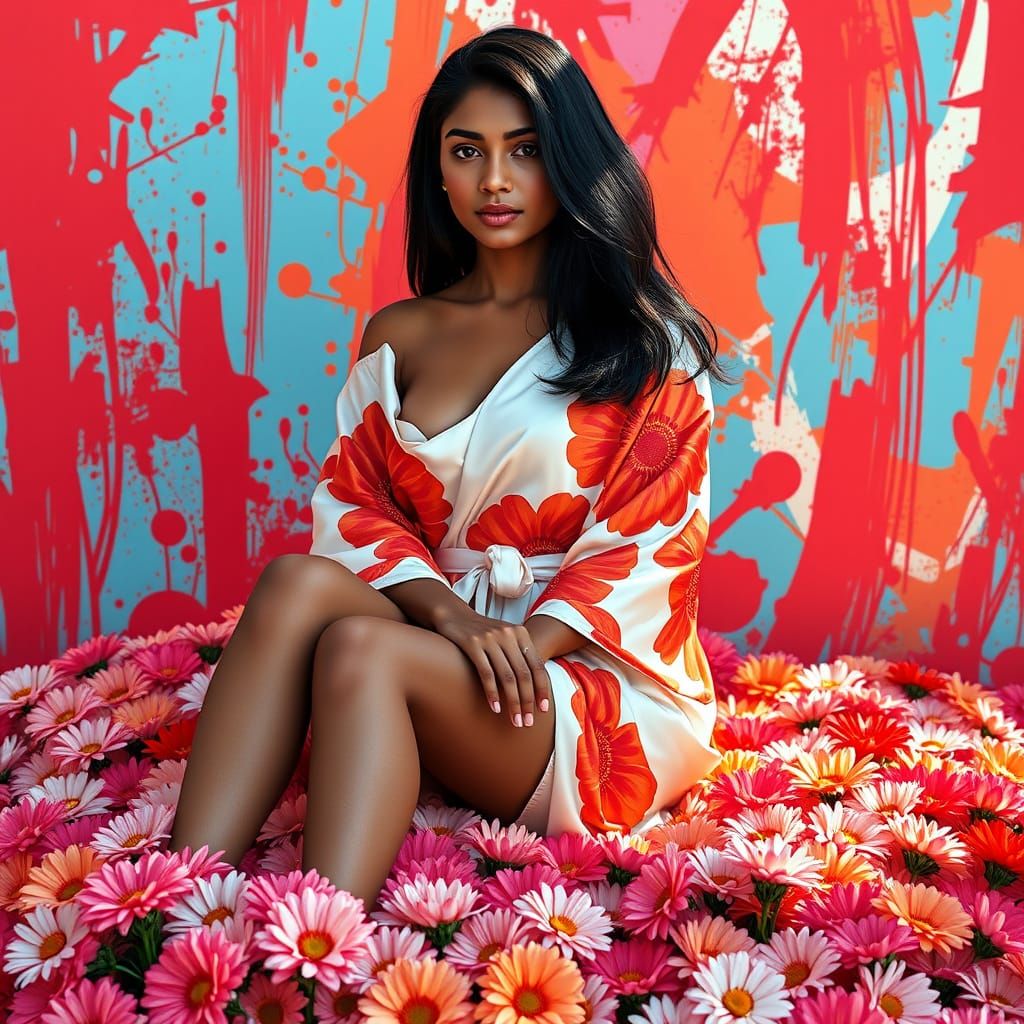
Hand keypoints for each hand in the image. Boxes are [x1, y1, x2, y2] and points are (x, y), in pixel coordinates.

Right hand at [431, 604, 551, 726]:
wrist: (454, 615)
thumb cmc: (482, 632)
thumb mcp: (504, 637)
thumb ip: (519, 654)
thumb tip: (535, 687)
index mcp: (521, 633)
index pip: (537, 666)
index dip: (542, 689)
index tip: (543, 710)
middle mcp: (508, 634)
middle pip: (523, 674)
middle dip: (527, 702)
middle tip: (528, 722)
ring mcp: (490, 638)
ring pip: (507, 677)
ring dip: (512, 702)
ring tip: (515, 720)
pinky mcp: (472, 644)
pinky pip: (486, 674)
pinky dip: (492, 693)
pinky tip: (494, 708)